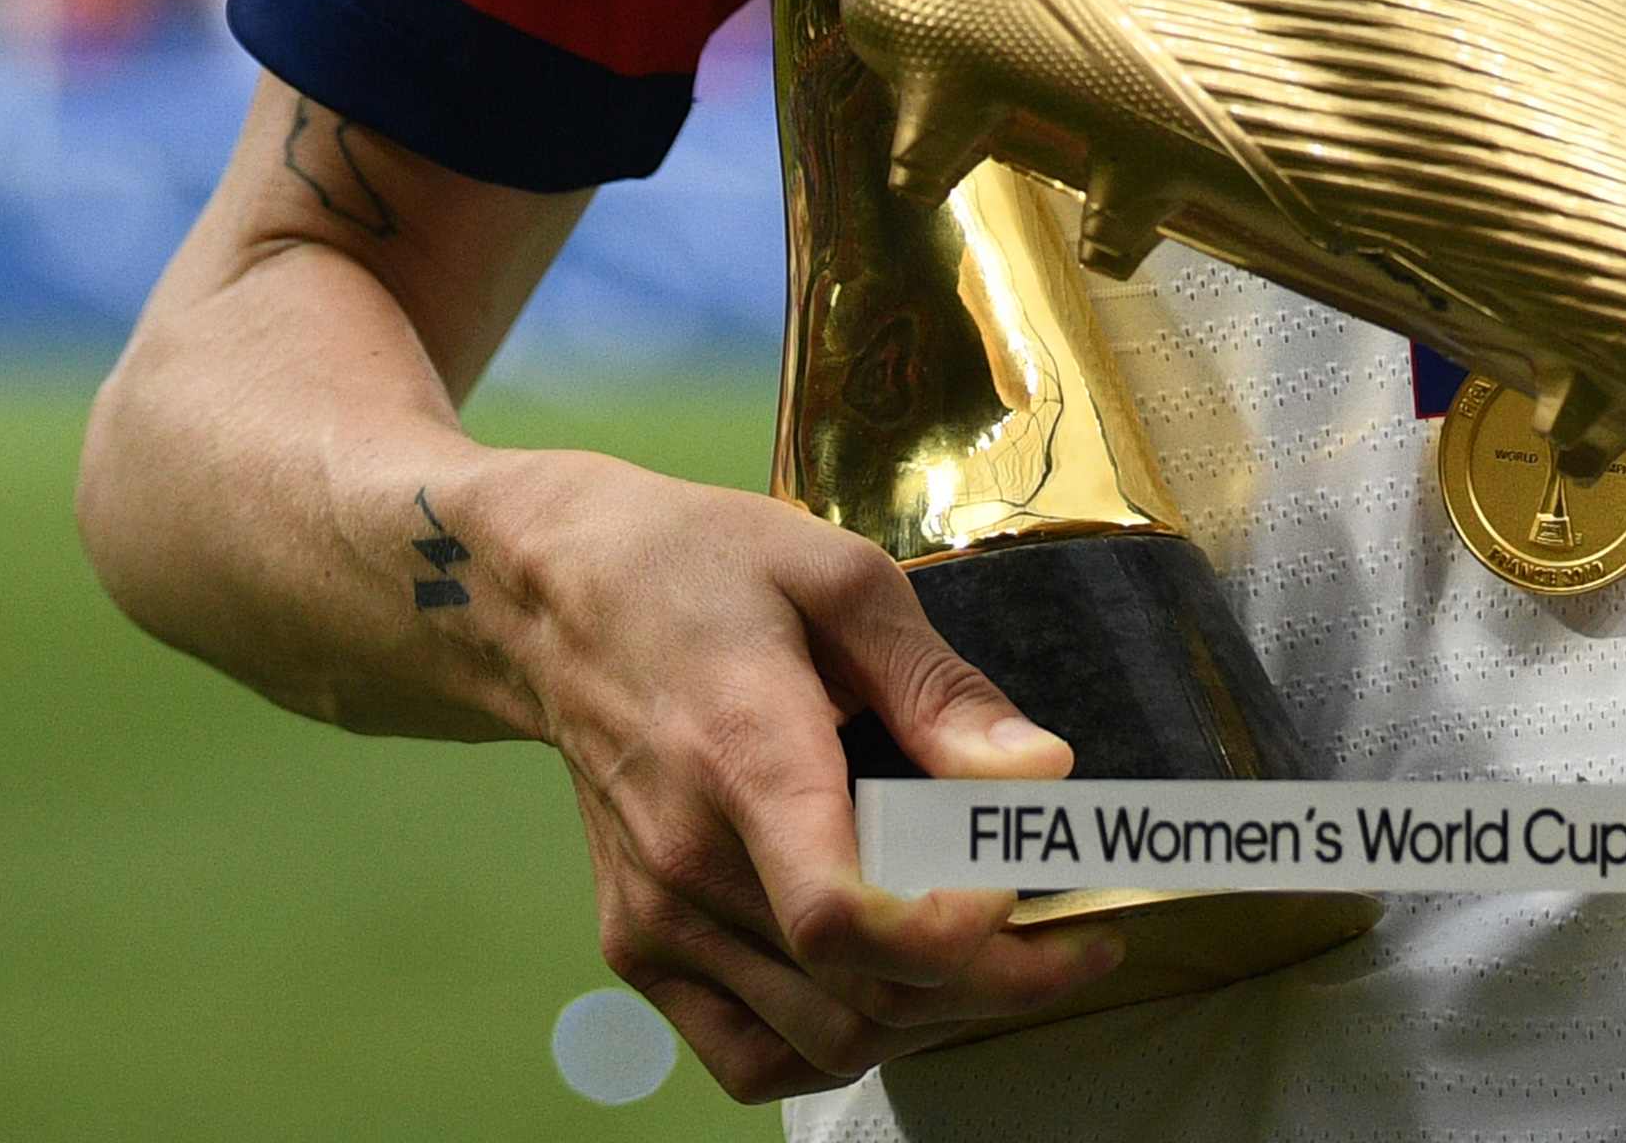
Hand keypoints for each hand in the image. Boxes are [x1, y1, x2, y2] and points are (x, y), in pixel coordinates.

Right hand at [449, 451, 1120, 1100]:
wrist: (557, 601)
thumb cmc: (701, 568)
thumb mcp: (838, 577)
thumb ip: (941, 687)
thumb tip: (1040, 774)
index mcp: (743, 756)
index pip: (842, 916)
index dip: (952, 938)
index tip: (1022, 896)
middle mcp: (688, 861)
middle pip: (859, 995)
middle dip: (991, 986)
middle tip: (1068, 943)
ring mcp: (655, 918)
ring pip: (820, 1042)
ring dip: (928, 1022)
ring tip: (993, 962)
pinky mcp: (637, 947)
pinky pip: (749, 1057)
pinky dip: (837, 1047)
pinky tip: (890, 987)